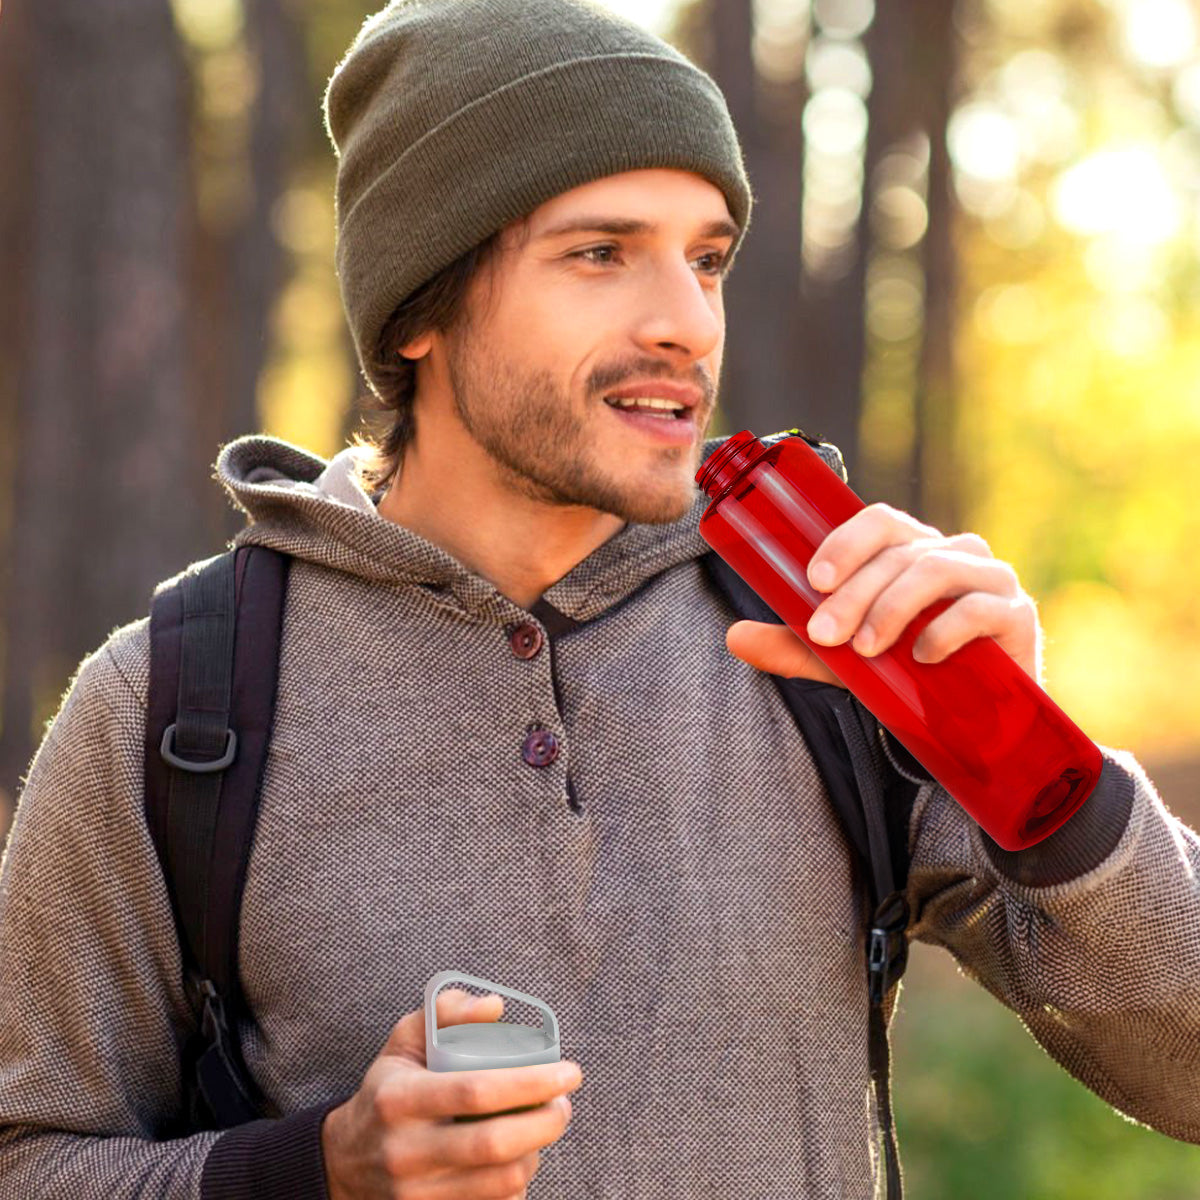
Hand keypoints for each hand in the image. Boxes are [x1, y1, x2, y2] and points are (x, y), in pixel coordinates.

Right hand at [322, 987, 582, 1199]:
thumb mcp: (403, 1041)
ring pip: (499, 1181)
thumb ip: (445, 1011)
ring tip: (544, 1127)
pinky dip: (517, 1183)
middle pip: (494, 1145)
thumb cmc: (387, 1090)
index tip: (569, 1071)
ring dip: (537, 1153)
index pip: (476, 1091)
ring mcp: (416, 1194)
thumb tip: (495, 1006)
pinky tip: (520, 1158)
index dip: (531, 1083)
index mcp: (399, 1100)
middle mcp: (405, 1152)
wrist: (344, 1162)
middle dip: (546, 1123)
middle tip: (565, 1104)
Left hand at [724, 502, 1041, 686]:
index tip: (814, 580)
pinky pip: (981, 609)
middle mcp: (954, 554)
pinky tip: (921, 656)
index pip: (880, 521)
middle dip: (854, 594)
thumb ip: (794, 647)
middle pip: (899, 553)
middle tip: (824, 634)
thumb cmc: (907, 678)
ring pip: (936, 571)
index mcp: (912, 551)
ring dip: (892, 607)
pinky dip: (945, 629)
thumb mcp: (843, 662)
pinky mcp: (1018, 617)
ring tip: (864, 649)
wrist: (974, 728)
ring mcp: (991, 581)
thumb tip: (733, 636)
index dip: (846, 541)